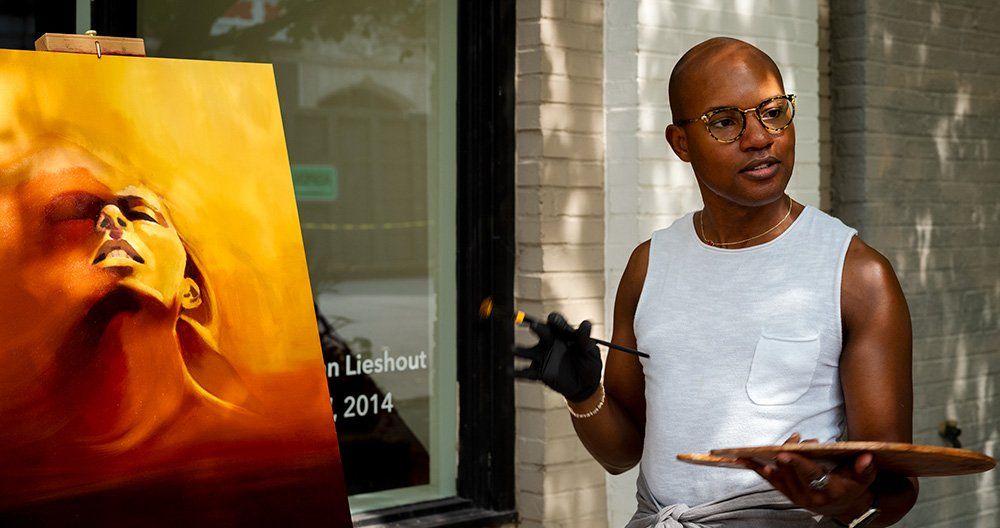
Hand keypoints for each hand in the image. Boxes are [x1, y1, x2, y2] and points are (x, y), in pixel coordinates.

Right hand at [513, 312, 601, 401]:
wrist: (585, 386)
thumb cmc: (589, 365)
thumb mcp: (590, 352)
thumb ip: (585, 339)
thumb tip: (587, 323)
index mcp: (562, 334)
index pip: (556, 322)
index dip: (555, 321)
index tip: (553, 321)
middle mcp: (549, 342)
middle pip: (540, 331)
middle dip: (537, 328)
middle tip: (533, 326)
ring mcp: (543, 357)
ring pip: (528, 351)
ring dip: (520, 350)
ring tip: (512, 349)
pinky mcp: (540, 373)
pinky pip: (527, 372)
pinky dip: (518, 372)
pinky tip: (510, 371)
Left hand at [741, 433, 877, 522]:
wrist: (846, 508)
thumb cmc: (853, 488)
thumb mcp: (864, 479)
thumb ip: (865, 468)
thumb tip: (867, 457)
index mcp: (828, 491)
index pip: (810, 475)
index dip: (796, 464)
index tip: (784, 453)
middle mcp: (809, 497)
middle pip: (791, 471)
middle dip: (790, 451)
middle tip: (798, 438)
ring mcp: (796, 497)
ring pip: (778, 475)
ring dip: (774, 457)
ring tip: (778, 442)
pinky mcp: (787, 494)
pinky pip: (769, 480)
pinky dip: (757, 468)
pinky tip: (744, 458)